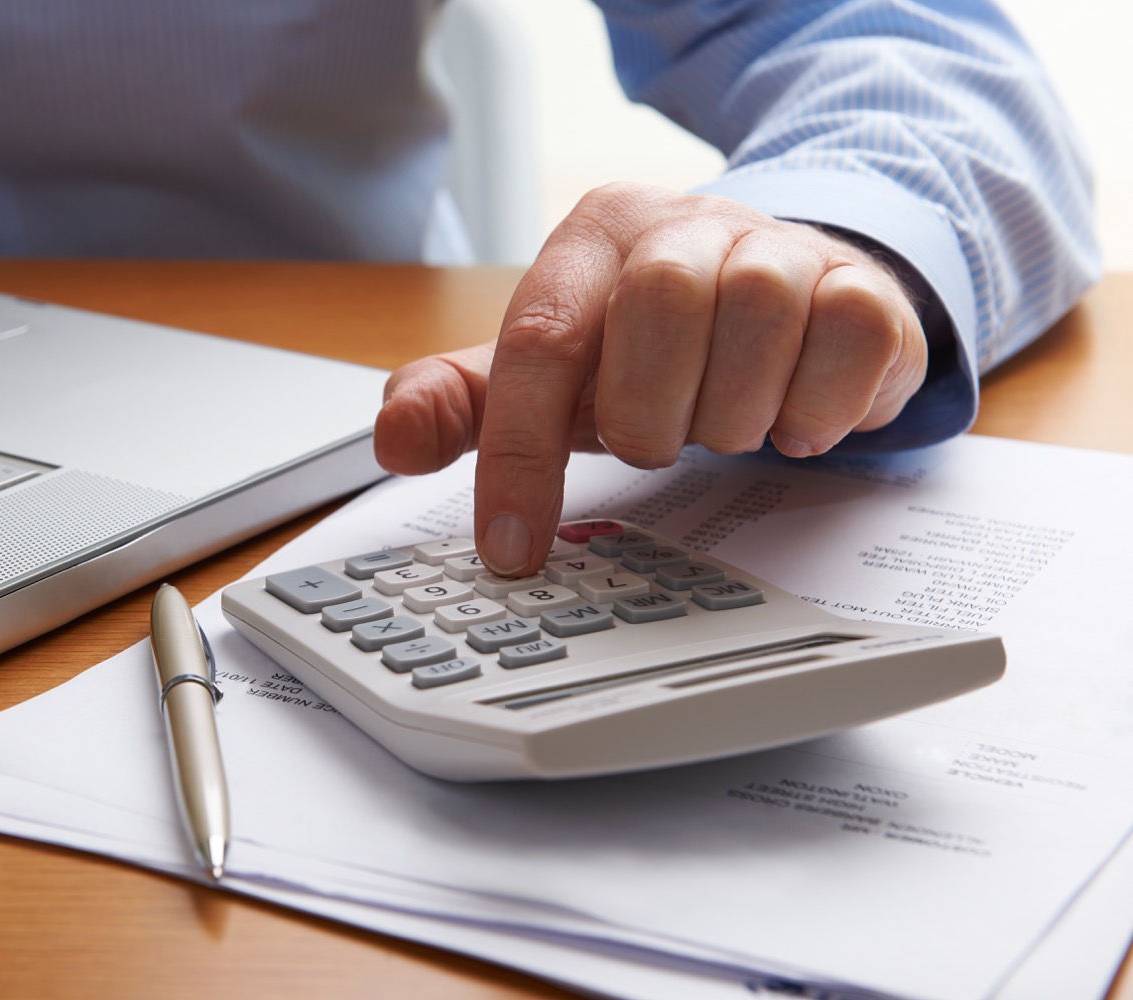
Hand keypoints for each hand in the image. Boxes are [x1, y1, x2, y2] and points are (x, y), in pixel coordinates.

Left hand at [374, 183, 927, 575]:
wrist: (780, 304)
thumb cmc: (652, 350)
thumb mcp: (553, 375)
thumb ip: (465, 402)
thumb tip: (395, 437)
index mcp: (593, 239)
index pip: (540, 340)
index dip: (519, 455)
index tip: (511, 547)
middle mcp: (685, 222)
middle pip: (661, 304)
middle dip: (652, 410)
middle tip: (658, 440)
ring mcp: (781, 245)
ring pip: (758, 314)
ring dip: (732, 412)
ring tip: (722, 423)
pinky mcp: (862, 286)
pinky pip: (847, 341)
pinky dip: (814, 408)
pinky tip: (791, 417)